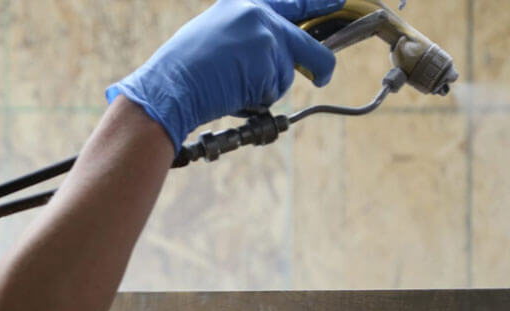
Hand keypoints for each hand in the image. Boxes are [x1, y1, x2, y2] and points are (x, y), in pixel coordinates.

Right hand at [106, 0, 345, 148]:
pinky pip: (273, 93)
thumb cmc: (179, 70)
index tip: (340, 3)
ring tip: (230, 90)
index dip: (317, 5)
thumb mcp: (212, 36)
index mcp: (242, 4)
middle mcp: (258, 14)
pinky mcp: (269, 62)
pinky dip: (256, 102)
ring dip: (264, 90)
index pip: (291, 3)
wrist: (169, 86)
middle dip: (318, 63)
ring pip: (284, 75)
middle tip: (322, 76)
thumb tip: (266, 54)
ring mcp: (266, 37)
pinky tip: (231, 96)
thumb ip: (243, 36)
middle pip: (304, 42)